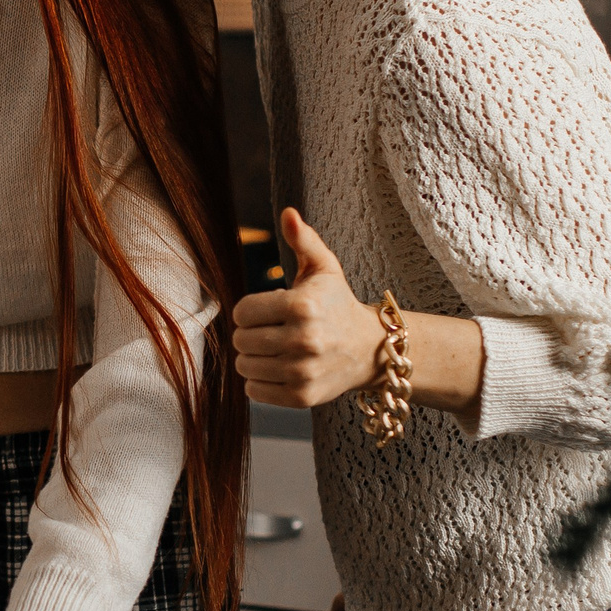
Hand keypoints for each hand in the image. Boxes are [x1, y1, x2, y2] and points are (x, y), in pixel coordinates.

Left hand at [232, 210, 386, 408]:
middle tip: (271, 331)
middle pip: (241, 340)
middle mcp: (303, 340)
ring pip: (244, 366)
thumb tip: (288, 213)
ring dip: (253, 358)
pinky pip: (254, 391)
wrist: (369, 349)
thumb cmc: (337, 304)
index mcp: (302, 306)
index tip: (266, 311)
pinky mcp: (302, 396)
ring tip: (274, 350)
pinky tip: (278, 368)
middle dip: (250, 334)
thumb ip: (303, 240)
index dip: (249, 311)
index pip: (242, 312)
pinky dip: (259, 382)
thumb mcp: (324, 268)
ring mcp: (303, 371)